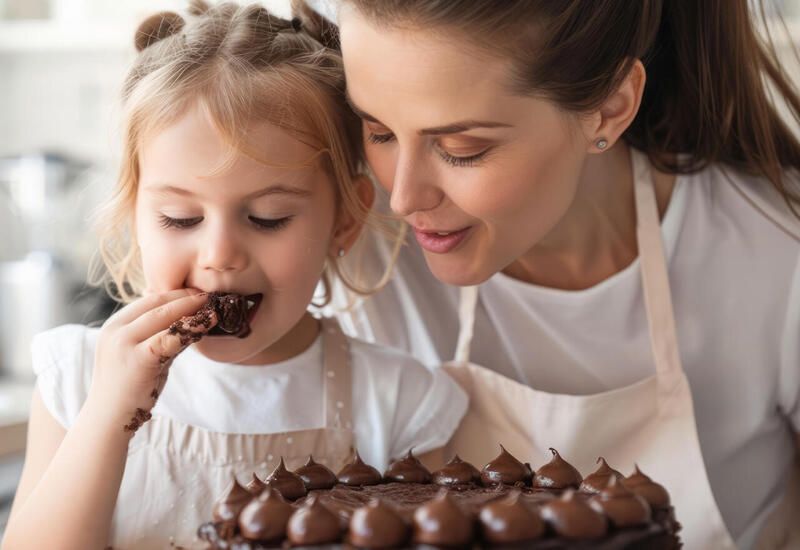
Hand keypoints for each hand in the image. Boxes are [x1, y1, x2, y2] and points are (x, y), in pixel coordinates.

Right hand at [85, 289, 215, 434]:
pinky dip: (192, 328)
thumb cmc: (128, 390)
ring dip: (191, 309)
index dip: (174, 294)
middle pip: (156, 304)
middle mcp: (116, 330)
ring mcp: (124, 343)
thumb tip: (191, 323)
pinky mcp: (139, 358)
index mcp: (114, 326)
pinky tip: (208, 322)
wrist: (108, 420)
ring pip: (164, 317)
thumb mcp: (144, 356)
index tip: (195, 292)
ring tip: (212, 306)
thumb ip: (162, 338)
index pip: (147, 301)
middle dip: (185, 297)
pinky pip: (170, 338)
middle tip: (208, 294)